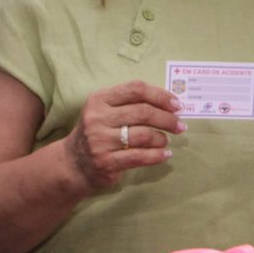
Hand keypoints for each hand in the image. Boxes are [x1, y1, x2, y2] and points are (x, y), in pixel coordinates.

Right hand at [63, 80, 181, 192]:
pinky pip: (139, 157)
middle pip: (143, 112)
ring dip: (161, 138)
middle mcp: (97, 118)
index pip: (136, 89)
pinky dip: (157, 156)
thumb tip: (170, 103)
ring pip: (143, 135)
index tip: (177, 104)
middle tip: (180, 125)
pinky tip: (165, 154)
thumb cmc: (98, 132)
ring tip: (166, 140)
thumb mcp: (105, 111)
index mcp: (99, 99)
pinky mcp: (105, 162)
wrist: (73, 163)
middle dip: (167, 119)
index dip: (160, 95)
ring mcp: (100, 141)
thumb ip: (131, 104)